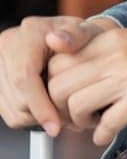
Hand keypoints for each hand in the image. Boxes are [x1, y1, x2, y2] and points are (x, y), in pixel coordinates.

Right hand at [0, 15, 110, 134]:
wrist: (69, 38)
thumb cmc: (81, 38)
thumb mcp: (87, 32)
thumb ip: (77, 36)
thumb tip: (58, 40)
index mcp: (26, 35)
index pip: (23, 77)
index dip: (40, 105)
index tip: (56, 125)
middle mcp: (6, 48)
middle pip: (17, 98)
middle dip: (44, 115)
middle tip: (70, 120)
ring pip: (11, 109)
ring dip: (36, 118)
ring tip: (62, 112)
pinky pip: (8, 111)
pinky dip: (29, 115)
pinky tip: (48, 107)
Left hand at [45, 24, 126, 146]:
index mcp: (116, 36)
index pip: (59, 61)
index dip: (56, 86)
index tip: (70, 99)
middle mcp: (119, 50)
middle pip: (59, 85)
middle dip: (62, 109)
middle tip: (78, 119)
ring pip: (78, 104)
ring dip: (81, 123)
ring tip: (95, 126)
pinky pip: (109, 121)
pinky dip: (104, 134)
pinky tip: (110, 135)